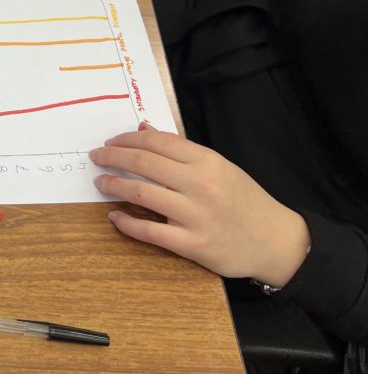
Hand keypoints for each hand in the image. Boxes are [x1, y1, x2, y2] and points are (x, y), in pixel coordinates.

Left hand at [90, 124, 310, 287]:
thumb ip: (182, 150)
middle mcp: (199, 184)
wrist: (277, 242)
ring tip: (101, 183)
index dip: (127, 139)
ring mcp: (195, 215)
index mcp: (207, 161)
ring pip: (141, 193)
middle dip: (113, 157)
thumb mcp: (219, 167)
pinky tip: (114, 217)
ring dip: (114, 186)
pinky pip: (149, 231)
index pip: (157, 141)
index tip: (111, 142)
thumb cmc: (245, 201)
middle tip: (96, 157)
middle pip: (143, 163)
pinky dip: (126, 223)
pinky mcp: (193, 245)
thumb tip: (144, 128)